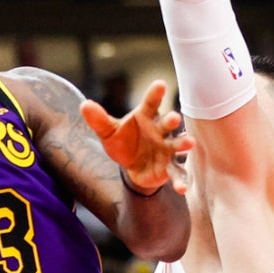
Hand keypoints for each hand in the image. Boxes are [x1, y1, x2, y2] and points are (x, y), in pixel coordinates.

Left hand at [82, 79, 193, 194]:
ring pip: (176, 145)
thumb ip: (98, 120)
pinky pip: (176, 173)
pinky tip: (182, 188)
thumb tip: (84, 105)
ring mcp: (166, 148)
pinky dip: (180, 181)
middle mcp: (160, 130)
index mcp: (146, 117)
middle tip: (174, 117)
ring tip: (189, 143)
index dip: (154, 94)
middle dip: (171, 120)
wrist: (132, 165)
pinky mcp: (168, 167)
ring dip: (183, 144)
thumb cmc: (124, 141)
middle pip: (166, 123)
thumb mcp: (109, 131)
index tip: (159, 84)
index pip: (150, 103)